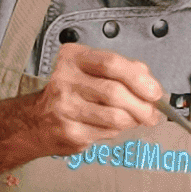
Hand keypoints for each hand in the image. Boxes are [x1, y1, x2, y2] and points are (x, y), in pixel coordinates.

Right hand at [31, 43, 163, 153]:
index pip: (112, 63)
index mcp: (74, 58)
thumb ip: (121, 72)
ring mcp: (65, 107)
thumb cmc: (69, 94)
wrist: (35, 121)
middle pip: (115, 92)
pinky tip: (113, 127)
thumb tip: (150, 85)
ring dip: (132, 121)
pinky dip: (116, 131)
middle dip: (142, 106)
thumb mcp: (90, 71)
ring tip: (136, 120)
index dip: (139, 79)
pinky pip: (106, 133)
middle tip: (152, 113)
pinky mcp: (69, 131)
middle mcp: (65, 80)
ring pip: (114, 116)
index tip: (155, 92)